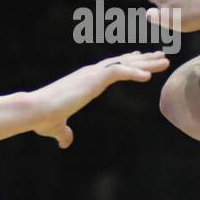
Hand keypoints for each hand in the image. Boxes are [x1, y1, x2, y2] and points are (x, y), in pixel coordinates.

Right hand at [30, 51, 169, 146]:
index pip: (110, 68)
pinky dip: (133, 72)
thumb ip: (64, 133)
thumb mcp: (56, 127)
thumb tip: (65, 142)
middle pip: (122, 62)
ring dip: (146, 64)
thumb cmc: (42, 117)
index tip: (142, 59)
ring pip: (125, 64)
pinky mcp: (91, 80)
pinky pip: (118, 72)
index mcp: (84, 80)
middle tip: (162, 57)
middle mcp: (89, 73)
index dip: (128, 63)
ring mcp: (91, 75)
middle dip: (144, 59)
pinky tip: (148, 77)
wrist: (34, 111)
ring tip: (165, 62)